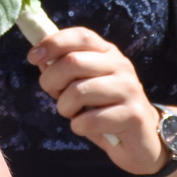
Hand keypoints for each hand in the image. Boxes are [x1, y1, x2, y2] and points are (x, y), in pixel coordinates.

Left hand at [29, 28, 167, 174]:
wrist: (142, 141)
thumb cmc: (105, 110)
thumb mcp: (84, 84)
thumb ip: (64, 70)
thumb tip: (39, 57)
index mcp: (108, 53)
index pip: (81, 36)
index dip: (53, 43)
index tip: (33, 57)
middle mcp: (121, 66)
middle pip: (73, 61)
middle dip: (51, 81)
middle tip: (55, 95)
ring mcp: (129, 89)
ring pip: (79, 91)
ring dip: (65, 107)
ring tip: (73, 114)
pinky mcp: (132, 116)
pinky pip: (90, 119)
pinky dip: (78, 127)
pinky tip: (86, 128)